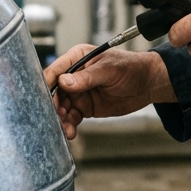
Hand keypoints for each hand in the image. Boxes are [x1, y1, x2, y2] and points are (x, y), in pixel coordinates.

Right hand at [44, 45, 174, 139]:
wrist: (147, 85)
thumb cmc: (131, 68)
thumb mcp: (110, 70)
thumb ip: (87, 77)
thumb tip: (63, 82)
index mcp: (77, 58)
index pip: (56, 70)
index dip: (47, 83)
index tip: (43, 97)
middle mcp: (74, 75)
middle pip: (54, 91)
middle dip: (52, 106)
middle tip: (55, 117)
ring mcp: (78, 92)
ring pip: (61, 107)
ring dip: (60, 119)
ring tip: (65, 129)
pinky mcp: (85, 107)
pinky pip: (71, 117)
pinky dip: (69, 125)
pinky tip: (70, 133)